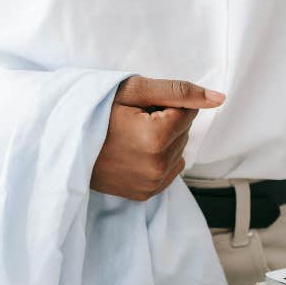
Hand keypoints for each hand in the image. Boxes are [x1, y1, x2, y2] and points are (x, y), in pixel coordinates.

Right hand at [90, 75, 224, 200]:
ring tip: (131, 135)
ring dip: (164, 138)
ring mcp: (151, 184)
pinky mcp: (145, 194)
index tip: (140, 107)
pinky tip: (135, 151)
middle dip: (166, 119)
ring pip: (179, 148)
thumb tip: (219, 98)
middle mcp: (158, 167)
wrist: (66, 144)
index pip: (187, 110)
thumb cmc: (97, 110)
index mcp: (156, 139)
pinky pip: (171, 167)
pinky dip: (160, 156)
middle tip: (133, 120)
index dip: (164, 102)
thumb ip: (179, 92)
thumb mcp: (135, 90)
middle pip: (184, 130)